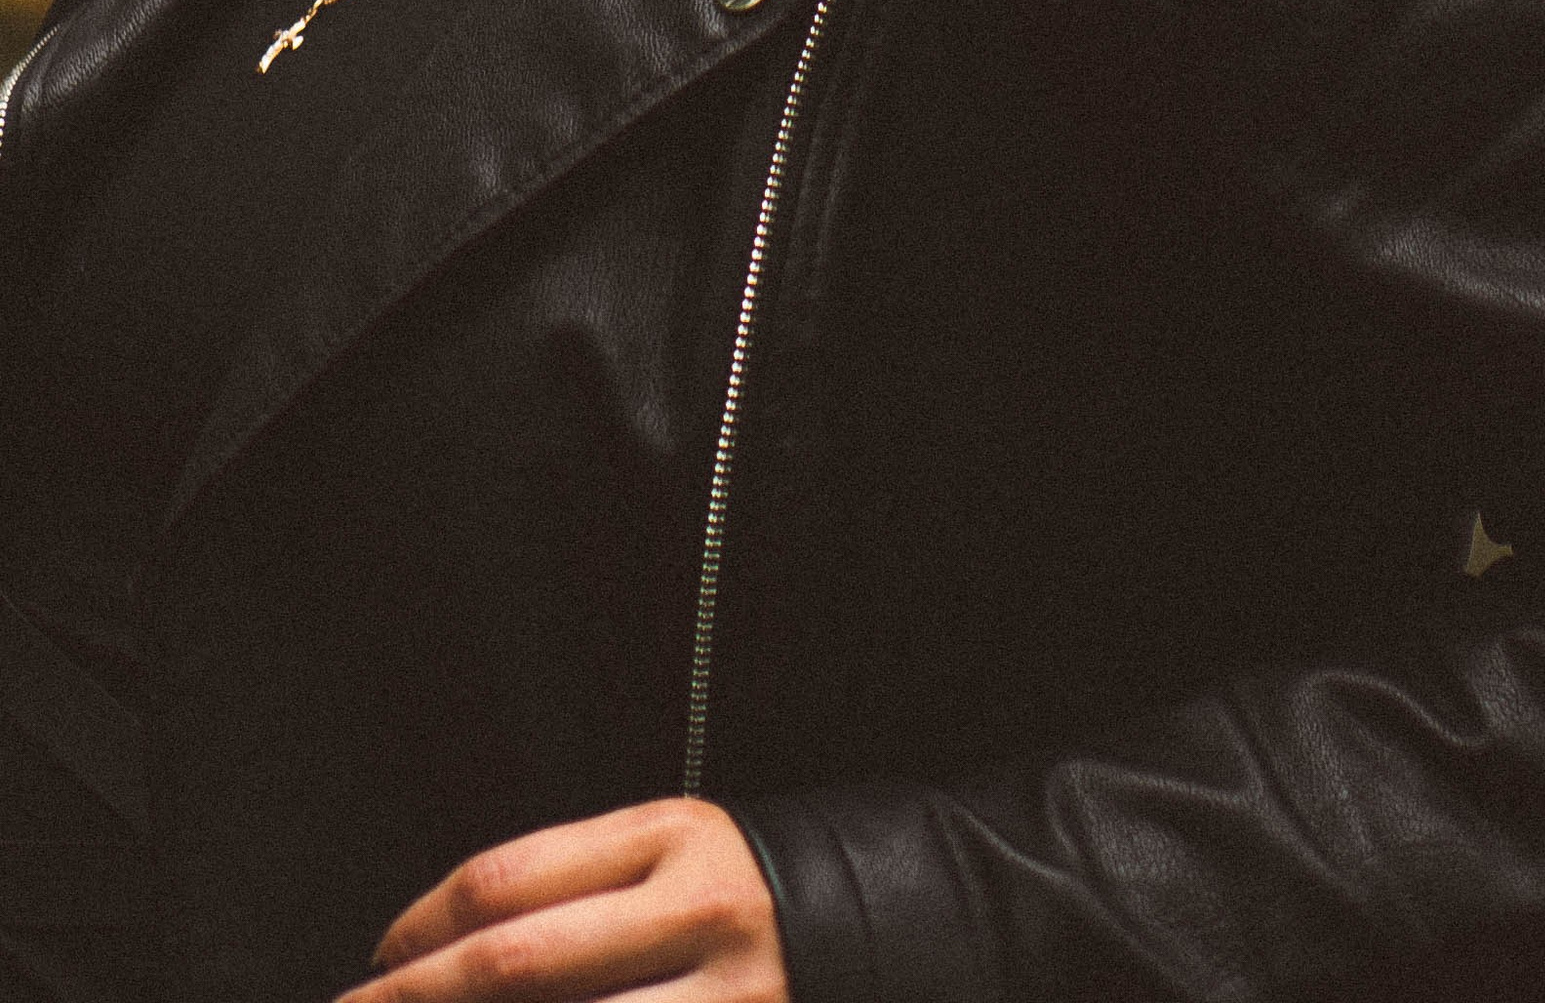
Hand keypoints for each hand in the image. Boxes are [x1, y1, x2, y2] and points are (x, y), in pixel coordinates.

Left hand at [347, 797, 784, 1000]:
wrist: (892, 925)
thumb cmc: (748, 896)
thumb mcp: (676, 852)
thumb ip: (580, 885)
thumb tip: (446, 950)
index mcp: (673, 836)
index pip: (510, 882)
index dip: (420, 929)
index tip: (376, 961)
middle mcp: (697, 913)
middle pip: (515, 964)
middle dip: (412, 1001)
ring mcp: (725, 998)